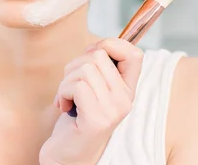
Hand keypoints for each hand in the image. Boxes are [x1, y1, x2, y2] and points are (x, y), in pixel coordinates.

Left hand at [39, 38, 143, 164]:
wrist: (67, 154)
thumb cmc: (76, 117)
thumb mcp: (92, 88)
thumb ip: (98, 68)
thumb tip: (98, 45)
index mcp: (127, 90)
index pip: (134, 54)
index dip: (111, 44)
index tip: (91, 55)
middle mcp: (125, 99)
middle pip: (98, 55)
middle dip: (75, 64)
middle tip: (70, 85)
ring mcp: (113, 110)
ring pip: (85, 69)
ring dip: (66, 81)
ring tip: (66, 98)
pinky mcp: (97, 119)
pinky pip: (76, 86)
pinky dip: (62, 93)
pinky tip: (63, 107)